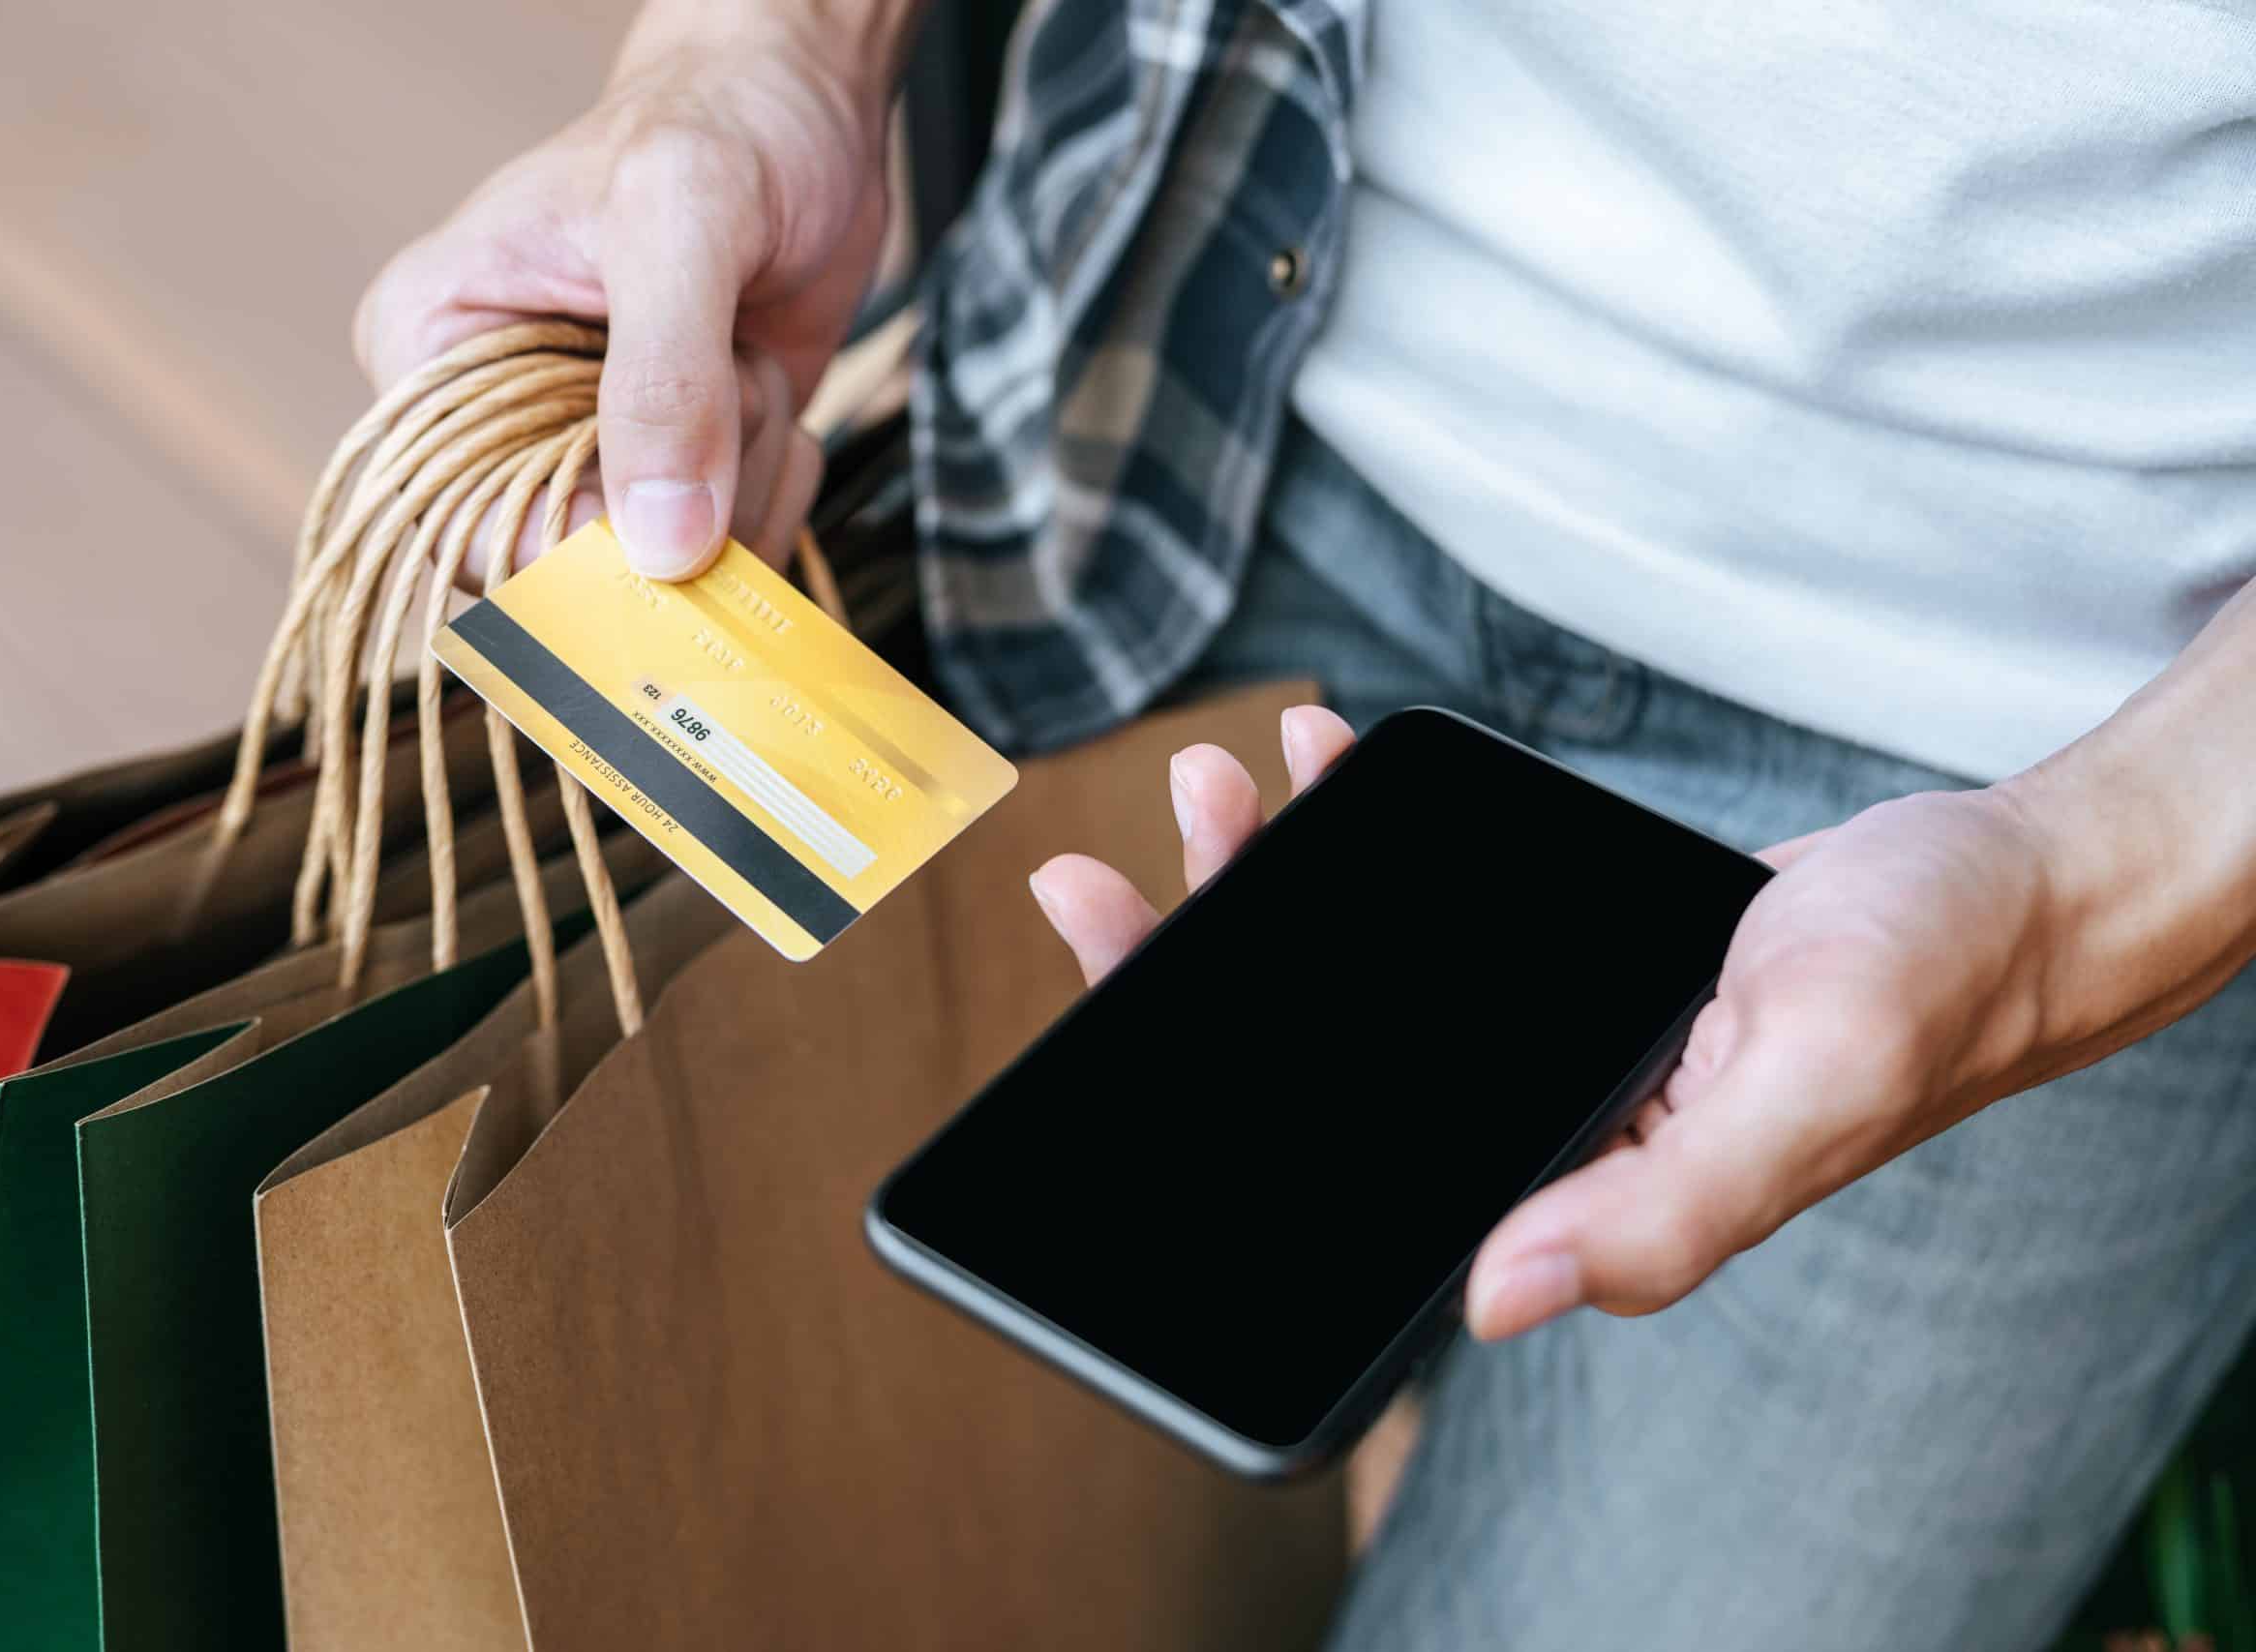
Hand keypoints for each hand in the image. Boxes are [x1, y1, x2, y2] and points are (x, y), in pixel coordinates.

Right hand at [354, 0, 901, 579]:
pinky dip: (775, 483)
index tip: (674, 513)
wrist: (799, 108)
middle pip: (576, 569)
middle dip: (683, 499)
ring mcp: (589, 455)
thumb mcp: (680, 221)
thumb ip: (666, 379)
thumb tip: (661, 544)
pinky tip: (767, 395)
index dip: (581, 547)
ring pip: (665, 571)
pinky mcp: (672, 476)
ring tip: (743, 362)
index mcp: (432, 352)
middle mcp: (496, 420)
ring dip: (742, 481)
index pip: (468, 525)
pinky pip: (727, 551)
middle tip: (728, 379)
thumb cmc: (717, 124)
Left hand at [1028, 707, 2100, 1342]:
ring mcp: (1546, 1044)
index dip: (1207, 1088)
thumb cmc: (1929, 987)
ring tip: (1217, 785)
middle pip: (1318, 1063)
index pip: (1346, 1171)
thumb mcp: (1807, 1092)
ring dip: (1269, 882)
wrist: (2007, 887)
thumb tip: (1494, 1300)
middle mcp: (1538, 1128)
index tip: (1112, 975)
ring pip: (1359, 976)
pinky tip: (1325, 768)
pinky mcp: (1566, 967)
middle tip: (1111, 882)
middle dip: (1200, 962)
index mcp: (1569, 1193)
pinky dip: (1364, 841)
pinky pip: (1431, 911)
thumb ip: (1664, 1210)